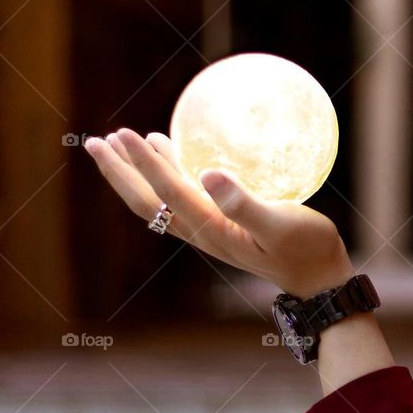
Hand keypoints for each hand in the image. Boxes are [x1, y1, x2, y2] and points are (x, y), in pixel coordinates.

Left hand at [84, 128, 355, 297]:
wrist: (318, 278)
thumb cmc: (307, 249)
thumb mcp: (281, 225)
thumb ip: (244, 203)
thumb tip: (208, 174)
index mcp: (211, 228)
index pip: (167, 192)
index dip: (142, 164)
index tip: (123, 134)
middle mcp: (200, 230)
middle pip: (146, 201)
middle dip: (118, 172)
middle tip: (94, 141)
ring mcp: (208, 229)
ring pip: (159, 199)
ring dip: (134, 172)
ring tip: (116, 143)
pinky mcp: (220, 225)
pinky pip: (181, 195)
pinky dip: (167, 170)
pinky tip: (167, 148)